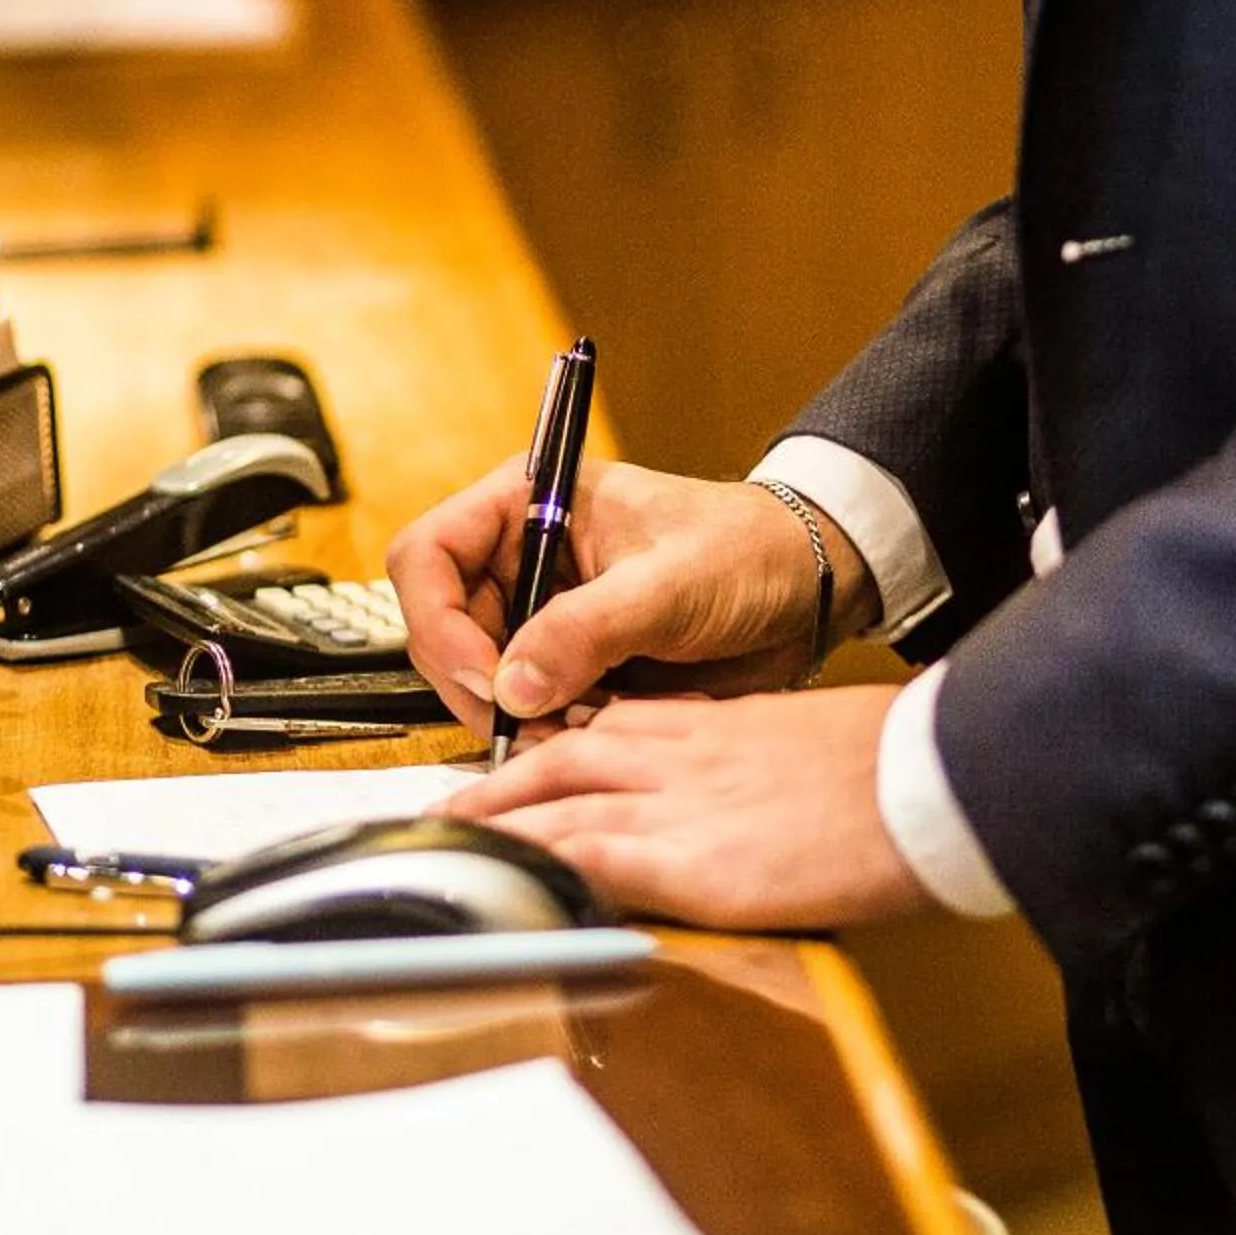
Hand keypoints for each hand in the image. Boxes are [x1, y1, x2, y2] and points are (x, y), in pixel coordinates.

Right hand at [386, 458, 877, 742]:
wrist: (808, 590)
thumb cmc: (748, 551)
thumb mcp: (668, 585)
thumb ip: (586, 631)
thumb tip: (512, 686)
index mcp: (528, 504)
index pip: (427, 557)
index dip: (437, 621)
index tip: (483, 677)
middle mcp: (522, 558)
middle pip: (442, 631)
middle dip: (481, 686)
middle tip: (533, 725)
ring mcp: (542, 613)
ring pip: (482, 680)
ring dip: (520, 716)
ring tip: (583, 728)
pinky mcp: (569, 662)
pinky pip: (529, 707)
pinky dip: (552, 729)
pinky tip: (602, 730)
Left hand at [438, 688, 931, 928]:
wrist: (929, 776)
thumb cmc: (894, 767)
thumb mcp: (807, 751)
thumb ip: (759, 774)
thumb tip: (753, 809)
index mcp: (709, 726)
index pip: (606, 731)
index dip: (552, 753)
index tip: (521, 772)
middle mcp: (675, 755)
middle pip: (559, 761)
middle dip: (498, 787)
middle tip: (449, 812)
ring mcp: (673, 805)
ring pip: (552, 804)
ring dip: (492, 827)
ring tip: (445, 851)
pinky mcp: (684, 861)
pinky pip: (582, 863)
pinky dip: (531, 872)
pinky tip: (498, 892)